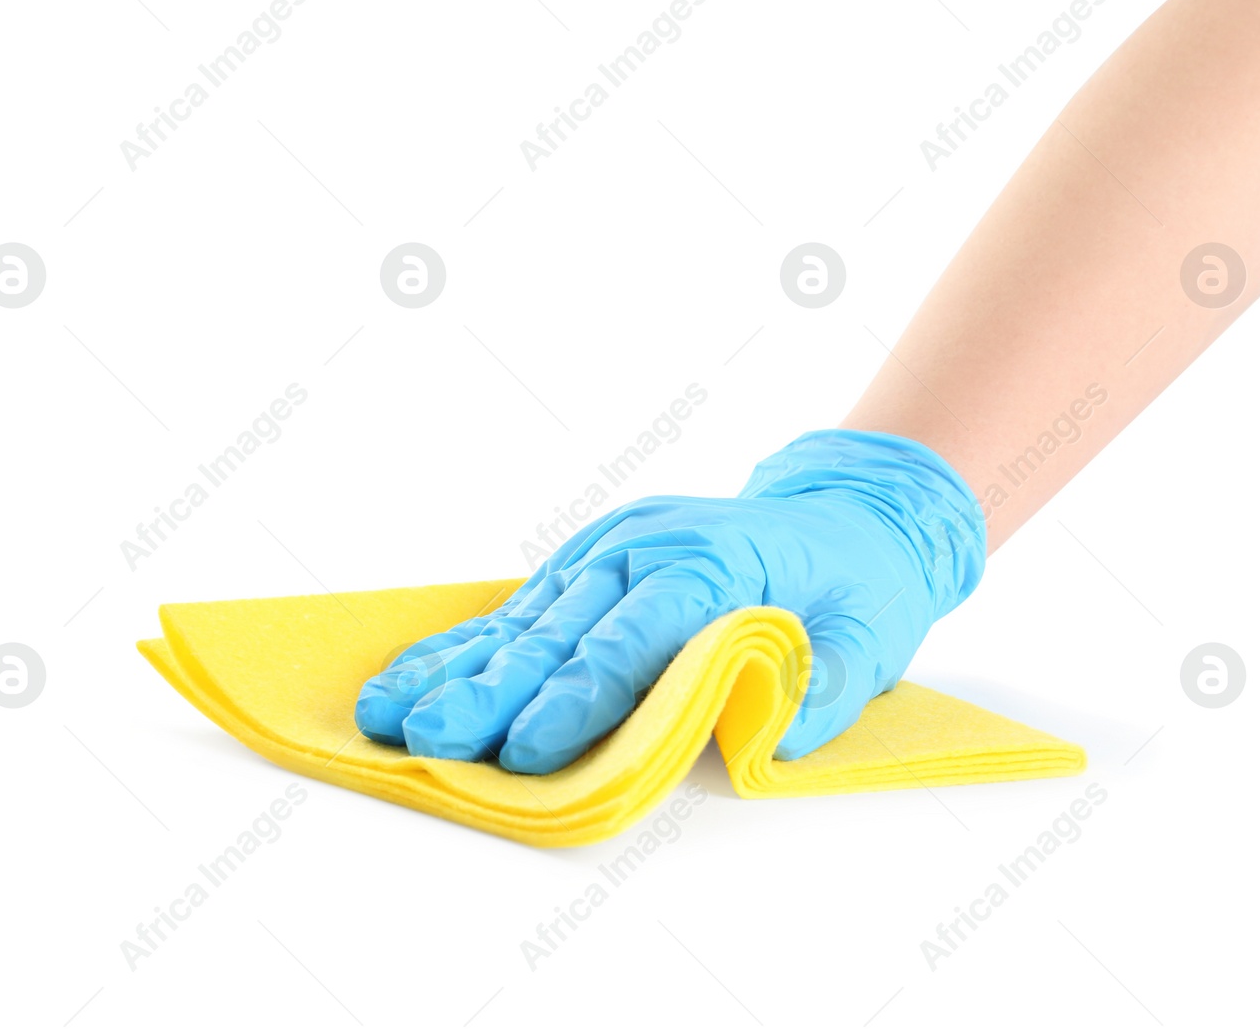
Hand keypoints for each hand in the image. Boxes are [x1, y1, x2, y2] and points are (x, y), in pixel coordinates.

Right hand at [354, 429, 985, 773]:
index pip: (634, 638)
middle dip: (492, 690)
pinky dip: (466, 643)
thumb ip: (823, 687)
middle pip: (561, 630)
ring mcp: (612, 548)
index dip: (578, 698)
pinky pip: (522, 604)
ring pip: (525, 617)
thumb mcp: (871, 636)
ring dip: (456, 668)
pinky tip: (413, 674)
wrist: (851, 511)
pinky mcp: (590, 560)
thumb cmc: (857, 582)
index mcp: (713, 562)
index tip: (525, 747)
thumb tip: (768, 736)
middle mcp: (647, 546)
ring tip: (387, 711)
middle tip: (430, 738)